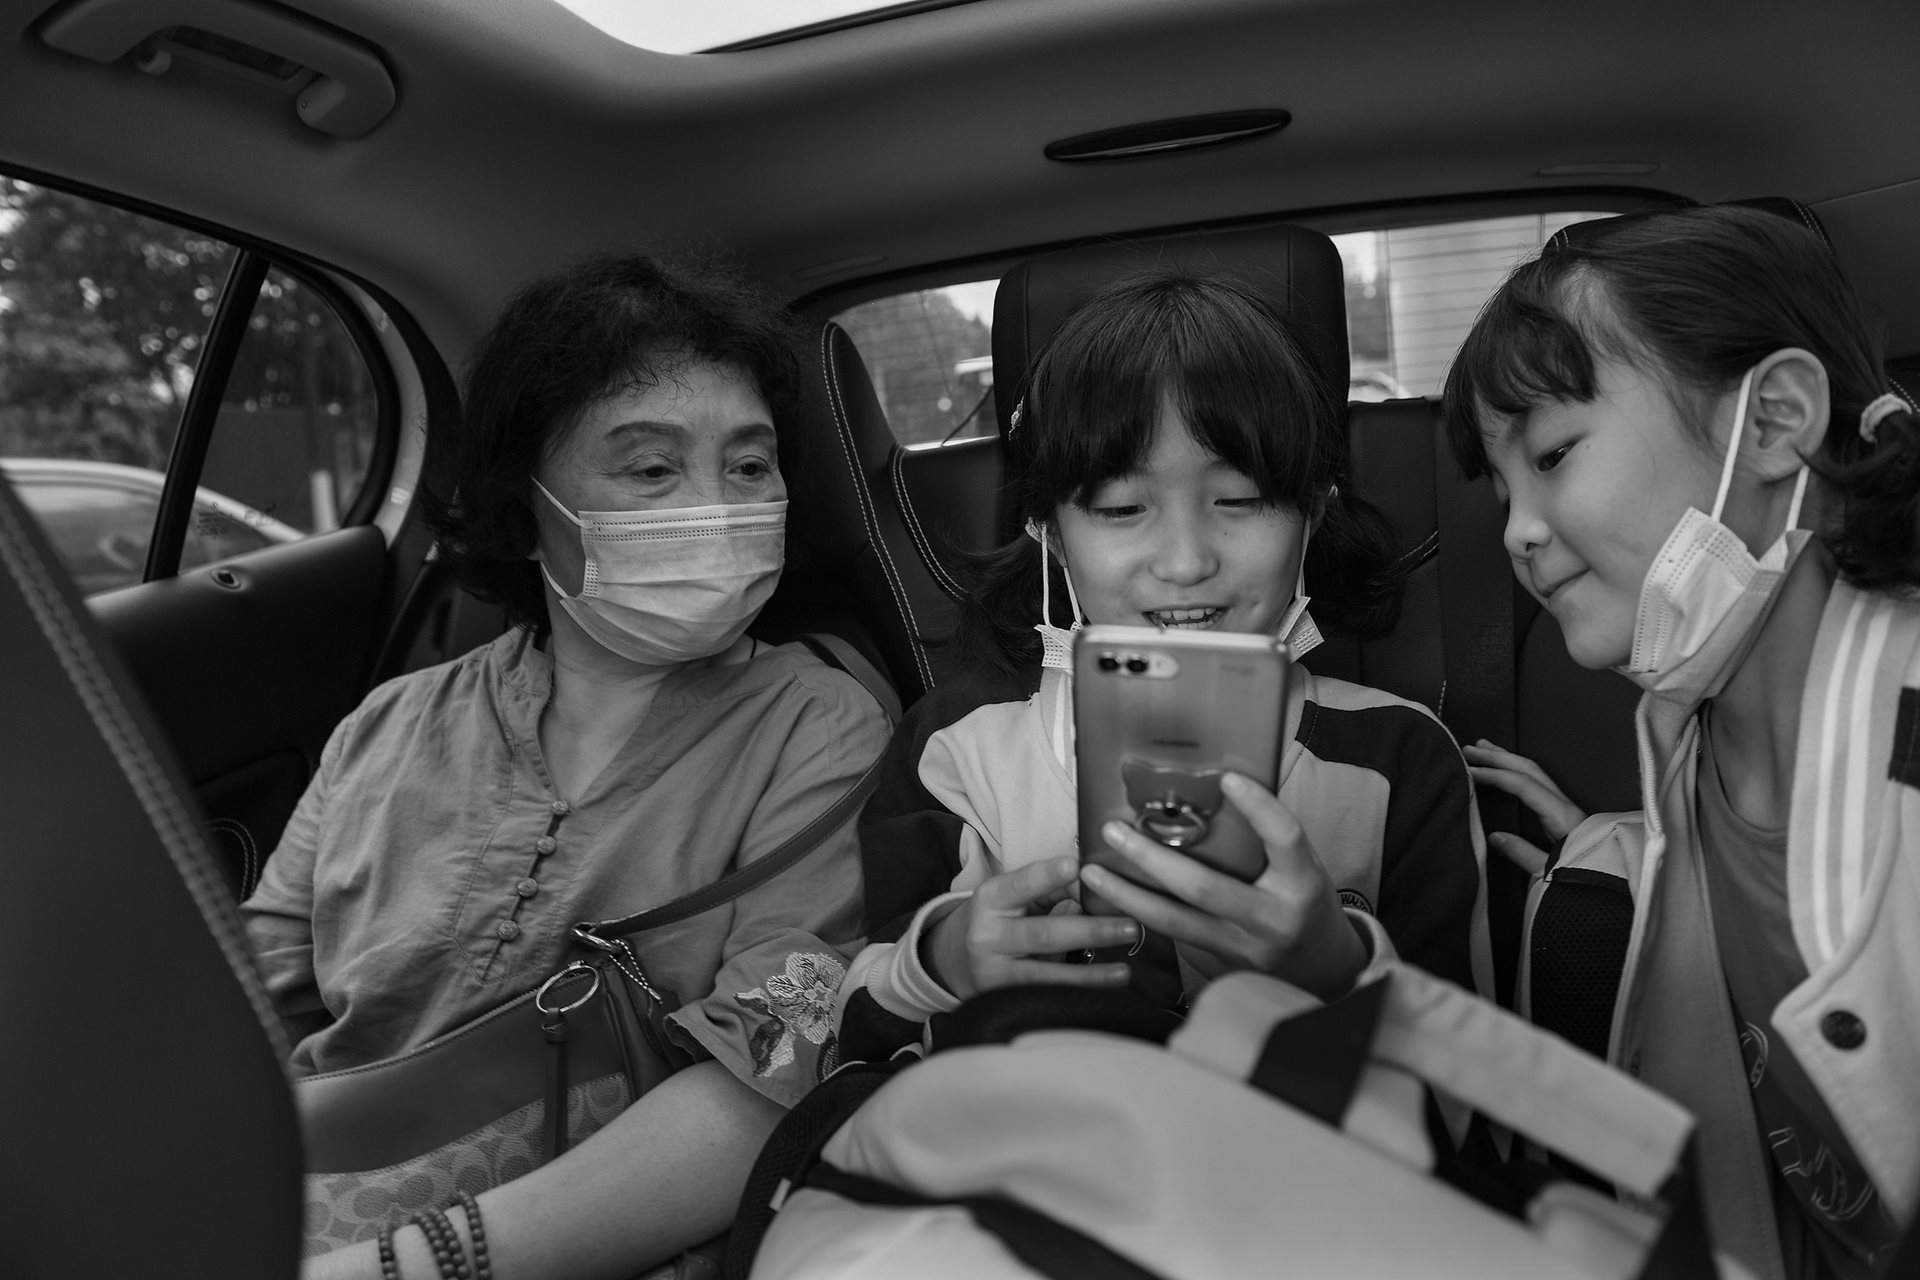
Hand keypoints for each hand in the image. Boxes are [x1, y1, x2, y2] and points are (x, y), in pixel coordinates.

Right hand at [924, 856, 1138, 1000]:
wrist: (950, 960)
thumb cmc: (995, 920)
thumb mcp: (1011, 898)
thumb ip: (1047, 894)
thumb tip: (1084, 898)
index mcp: (990, 899)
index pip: (1020, 884)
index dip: (1046, 876)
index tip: (1075, 865)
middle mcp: (988, 936)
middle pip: (1043, 933)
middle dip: (1090, 931)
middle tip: (1130, 926)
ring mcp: (994, 972)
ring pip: (1045, 974)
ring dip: (1090, 974)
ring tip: (1124, 972)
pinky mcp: (1001, 999)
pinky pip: (1043, 996)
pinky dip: (1075, 994)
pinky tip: (1103, 993)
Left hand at [1081, 772, 1366, 1000]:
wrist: (1325, 973)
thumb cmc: (1305, 902)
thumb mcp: (1302, 868)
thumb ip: (1266, 841)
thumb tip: (1217, 788)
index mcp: (1302, 883)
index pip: (1285, 838)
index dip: (1259, 808)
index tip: (1230, 778)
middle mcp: (1273, 919)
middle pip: (1204, 888)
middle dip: (1152, 859)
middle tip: (1114, 830)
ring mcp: (1244, 949)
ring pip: (1176, 922)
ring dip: (1128, 894)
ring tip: (1091, 869)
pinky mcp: (1222, 967)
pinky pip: (1175, 938)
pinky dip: (1141, 915)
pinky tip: (1112, 898)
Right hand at [1462, 740, 1587, 874]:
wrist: (1611, 887)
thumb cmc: (1585, 880)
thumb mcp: (1549, 873)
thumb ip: (1522, 853)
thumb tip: (1495, 837)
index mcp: (1562, 815)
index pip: (1523, 784)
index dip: (1495, 775)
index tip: (1470, 771)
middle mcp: (1564, 805)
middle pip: (1530, 770)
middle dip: (1499, 756)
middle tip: (1471, 749)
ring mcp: (1564, 807)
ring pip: (1534, 773)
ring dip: (1508, 759)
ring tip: (1485, 750)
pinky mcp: (1563, 814)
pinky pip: (1537, 783)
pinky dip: (1517, 771)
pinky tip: (1506, 771)